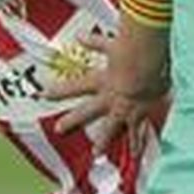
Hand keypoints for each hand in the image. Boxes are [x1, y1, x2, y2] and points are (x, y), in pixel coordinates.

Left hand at [45, 32, 165, 153]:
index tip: (43, 95)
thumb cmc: (133, 53)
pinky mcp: (140, 115)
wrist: (149, 68)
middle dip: (72, 121)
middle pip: (86, 112)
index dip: (59, 91)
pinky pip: (138, 133)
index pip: (75, 86)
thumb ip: (96, 42)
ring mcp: (124, 109)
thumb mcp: (113, 45)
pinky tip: (135, 156)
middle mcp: (110, 98)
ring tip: (96, 153)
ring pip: (110, 129)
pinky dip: (138, 145)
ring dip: (103, 142)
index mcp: (102, 81)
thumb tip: (80, 36)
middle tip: (59, 129)